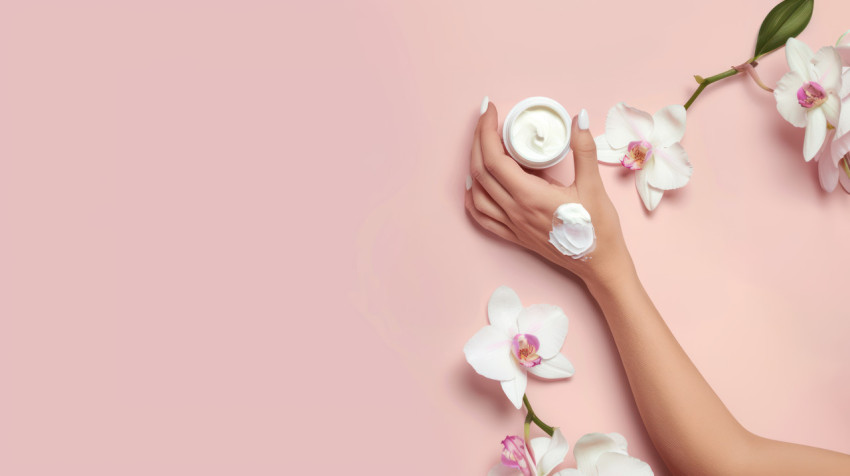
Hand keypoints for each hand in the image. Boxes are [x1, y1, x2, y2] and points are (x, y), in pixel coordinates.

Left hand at [464, 100, 633, 287]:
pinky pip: (482, 217)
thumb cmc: (598, 229)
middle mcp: (514, 211)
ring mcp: (512, 226)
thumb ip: (584, 150)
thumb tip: (579, 118)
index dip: (486, 131)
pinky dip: (473, 198)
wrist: (599, 264)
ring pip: (477, 193)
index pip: (493, 158)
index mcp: (529, 196)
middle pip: (480, 171)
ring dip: (473, 166)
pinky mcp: (514, 236)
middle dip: (477, 141)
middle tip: (485, 120)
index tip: (490, 110)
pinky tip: (476, 185)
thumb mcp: (594, 185)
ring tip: (482, 146)